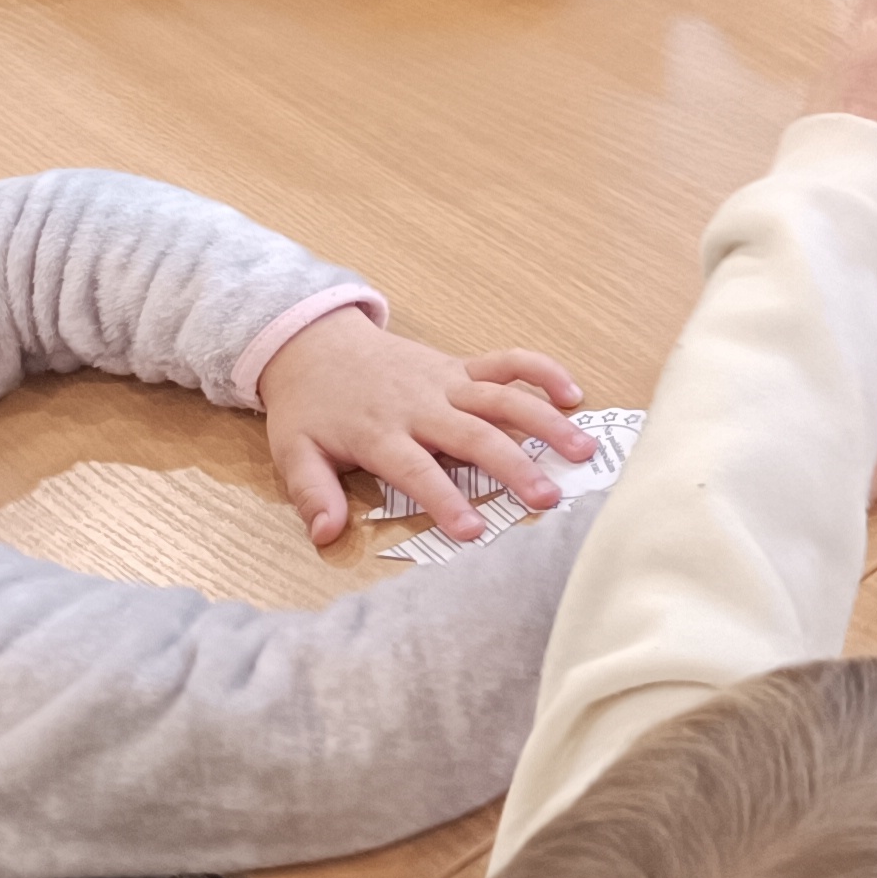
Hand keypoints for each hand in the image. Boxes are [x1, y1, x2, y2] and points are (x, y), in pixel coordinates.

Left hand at [256, 306, 590, 546]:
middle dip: (514, 466)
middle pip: (475, 435)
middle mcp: (422, 406)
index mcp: (381, 433)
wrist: (315, 344)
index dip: (446, 500)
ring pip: (505, 398)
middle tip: (548, 497)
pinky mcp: (461, 365)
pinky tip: (574, 395)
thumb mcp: (295, 452)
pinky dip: (543, 372)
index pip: (418, 471)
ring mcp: (447, 382)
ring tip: (582, 450)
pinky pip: (509, 361)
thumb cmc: (311, 406)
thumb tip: (327, 534)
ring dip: (546, 422)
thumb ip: (313, 493)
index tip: (474, 531)